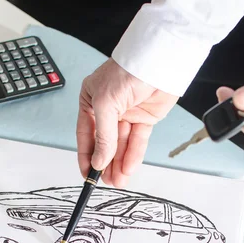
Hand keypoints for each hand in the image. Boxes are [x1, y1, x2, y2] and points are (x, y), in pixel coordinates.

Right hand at [77, 58, 177, 187]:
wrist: (158, 61)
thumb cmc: (127, 71)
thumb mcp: (105, 105)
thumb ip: (103, 136)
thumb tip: (99, 160)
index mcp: (91, 101)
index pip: (85, 134)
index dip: (86, 156)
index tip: (87, 173)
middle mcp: (108, 109)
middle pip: (105, 143)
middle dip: (105, 163)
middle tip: (105, 181)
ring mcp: (127, 114)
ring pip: (121, 145)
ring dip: (119, 163)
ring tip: (118, 181)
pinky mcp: (145, 118)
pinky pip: (137, 141)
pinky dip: (133, 155)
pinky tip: (128, 168)